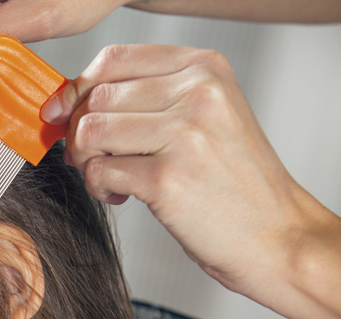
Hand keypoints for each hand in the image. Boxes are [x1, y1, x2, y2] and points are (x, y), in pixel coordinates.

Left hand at [42, 44, 340, 318]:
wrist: (276, 236)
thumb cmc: (232, 183)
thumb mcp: (203, 118)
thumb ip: (145, 99)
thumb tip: (65, 103)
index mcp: (204, 68)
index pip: (114, 60)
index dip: (77, 88)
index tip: (64, 114)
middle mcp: (197, 92)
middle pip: (95, 97)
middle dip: (79, 132)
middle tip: (93, 159)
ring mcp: (183, 133)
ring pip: (90, 131)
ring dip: (86, 161)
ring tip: (111, 178)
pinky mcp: (167, 177)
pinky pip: (99, 171)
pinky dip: (99, 187)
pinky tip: (124, 196)